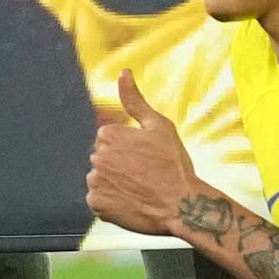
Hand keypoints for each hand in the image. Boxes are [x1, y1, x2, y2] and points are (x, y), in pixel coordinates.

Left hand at [86, 74, 197, 237]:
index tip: (146, 158)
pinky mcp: (97, 205)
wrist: (182, 205)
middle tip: (144, 175)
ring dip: (114, 183)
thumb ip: (135, 100)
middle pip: (103, 158)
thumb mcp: (159, 126)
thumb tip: (123, 72)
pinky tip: (131, 202)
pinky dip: (112, 202)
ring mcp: (96, 182)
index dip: (129, 149)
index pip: (108, 139)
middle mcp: (97, 157)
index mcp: (108, 135)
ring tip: (139, 189)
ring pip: (101, 178)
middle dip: (119, 165)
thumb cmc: (174, 164)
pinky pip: (99, 200)